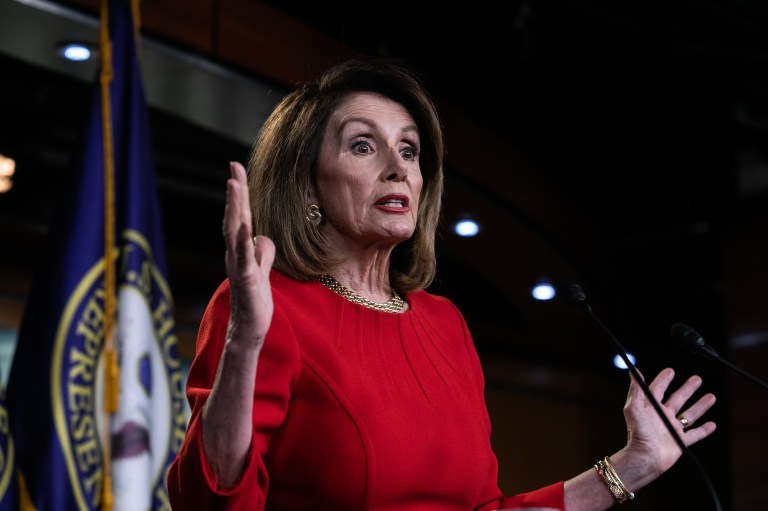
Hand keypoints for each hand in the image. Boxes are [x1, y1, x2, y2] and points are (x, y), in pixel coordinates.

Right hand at [223, 161, 274, 347]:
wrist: (249, 330)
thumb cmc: (254, 303)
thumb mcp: (263, 272)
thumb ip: (263, 253)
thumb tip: (263, 236)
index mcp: (241, 251)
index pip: (240, 216)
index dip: (239, 194)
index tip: (237, 169)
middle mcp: (235, 254)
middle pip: (233, 216)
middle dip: (235, 191)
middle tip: (233, 166)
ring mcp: (238, 266)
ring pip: (234, 231)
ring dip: (234, 207)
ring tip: (234, 184)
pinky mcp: (245, 280)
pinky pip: (243, 257)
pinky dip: (243, 239)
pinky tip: (244, 223)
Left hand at [622, 367, 716, 477]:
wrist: (644, 457)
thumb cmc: (636, 434)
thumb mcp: (633, 408)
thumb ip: (635, 390)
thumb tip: (633, 370)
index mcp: (651, 408)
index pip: (658, 389)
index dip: (664, 380)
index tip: (671, 371)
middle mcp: (662, 417)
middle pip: (678, 399)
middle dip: (688, 389)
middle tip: (697, 378)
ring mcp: (672, 429)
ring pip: (690, 415)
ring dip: (700, 405)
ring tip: (711, 396)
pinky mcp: (680, 442)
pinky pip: (695, 435)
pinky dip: (704, 430)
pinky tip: (712, 425)